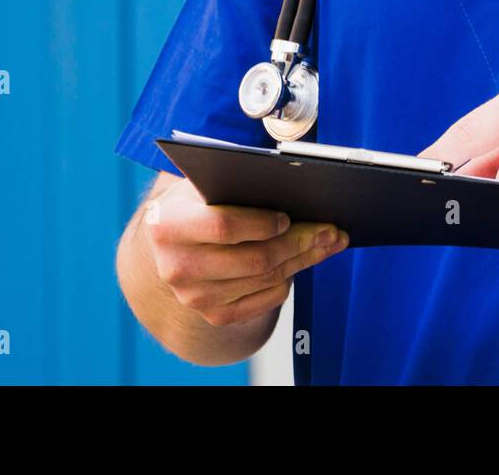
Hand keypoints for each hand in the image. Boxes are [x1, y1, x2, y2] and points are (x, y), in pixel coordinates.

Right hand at [143, 174, 348, 326]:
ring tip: (328, 242)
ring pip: (266, 279)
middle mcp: (176, 268)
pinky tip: (302, 260)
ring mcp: (195, 297)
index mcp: (168, 226)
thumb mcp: (203, 185)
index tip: (288, 216)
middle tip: (330, 229)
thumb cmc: (195, 204)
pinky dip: (289, 279)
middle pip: (254, 258)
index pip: (224, 226)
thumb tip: (294, 185)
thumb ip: (235, 183)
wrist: (169, 245)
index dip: (262, 223)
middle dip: (300, 242)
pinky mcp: (214, 315)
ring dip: (304, 259)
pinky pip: (266, 299)